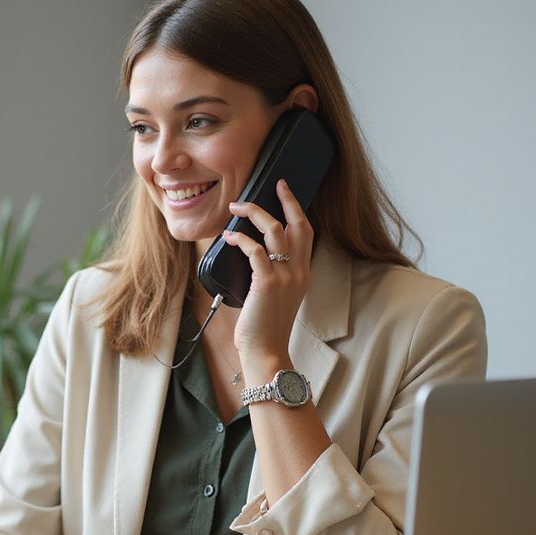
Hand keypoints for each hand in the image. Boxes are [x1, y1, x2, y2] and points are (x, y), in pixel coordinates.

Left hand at [222, 179, 312, 371]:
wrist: (266, 350)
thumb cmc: (265, 327)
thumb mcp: (277, 297)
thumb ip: (273, 275)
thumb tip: (253, 254)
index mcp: (304, 274)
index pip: (306, 233)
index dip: (296, 209)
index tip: (285, 192)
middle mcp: (299, 271)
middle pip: (298, 224)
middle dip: (286, 200)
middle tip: (274, 184)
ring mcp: (286, 276)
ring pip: (274, 230)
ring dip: (254, 214)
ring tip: (236, 207)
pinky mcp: (267, 282)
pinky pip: (255, 250)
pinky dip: (240, 239)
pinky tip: (229, 237)